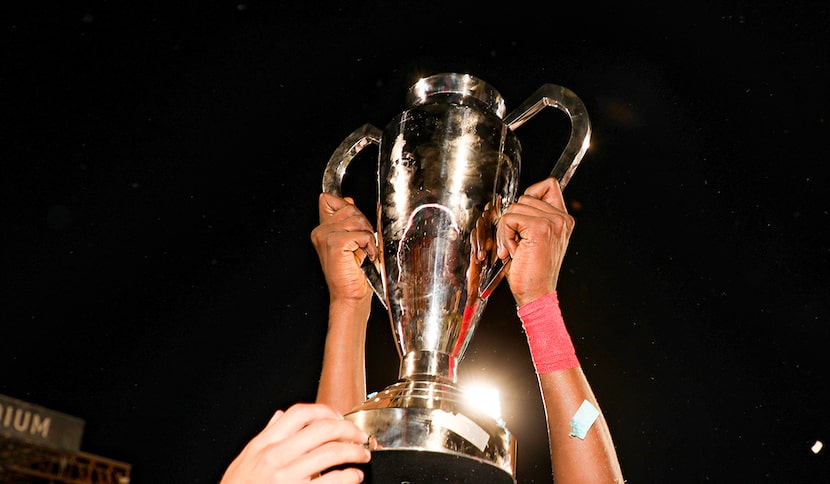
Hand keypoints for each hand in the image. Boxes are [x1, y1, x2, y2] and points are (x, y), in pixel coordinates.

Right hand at [221, 403, 370, 483]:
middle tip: (359, 436)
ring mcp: (287, 477)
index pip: (298, 413)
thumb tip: (280, 417)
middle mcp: (275, 457)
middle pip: (322, 429)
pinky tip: (354, 477)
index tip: (338, 417)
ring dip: (354, 452)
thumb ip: (265, 437)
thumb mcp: (245, 460)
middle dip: (348, 429)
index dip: (325, 410)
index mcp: (264, 444)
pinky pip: (332, 480)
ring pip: (332, 452)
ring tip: (361, 456)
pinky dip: (350, 476)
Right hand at [310, 193, 377, 305]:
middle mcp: (320, 232)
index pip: (330, 199)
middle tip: (362, 244)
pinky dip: (369, 245)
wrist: (351, 296)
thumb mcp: (352, 241)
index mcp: (322, 229)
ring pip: (357, 219)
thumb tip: (348, 200)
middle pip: (349, 208)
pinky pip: (361, 233)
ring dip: (367, 236)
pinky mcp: (335, 243)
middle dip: (363, 224)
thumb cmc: (353, 274)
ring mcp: (326, 237)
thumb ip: (348, 220)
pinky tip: (366, 256)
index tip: (355, 226)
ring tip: (363, 251)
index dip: (348, 208)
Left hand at [497, 178, 573, 306]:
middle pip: (525, 196)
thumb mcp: (536, 239)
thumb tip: (519, 200)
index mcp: (564, 219)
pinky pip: (509, 219)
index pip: (549, 185)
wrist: (537, 294)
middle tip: (516, 243)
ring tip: (515, 249)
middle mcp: (562, 219)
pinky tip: (514, 252)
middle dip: (512, 219)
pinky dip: (504, 236)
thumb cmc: (532, 271)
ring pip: (515, 207)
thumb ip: (534, 217)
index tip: (522, 215)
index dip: (530, 193)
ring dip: (506, 229)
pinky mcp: (539, 228)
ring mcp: (553, 222)